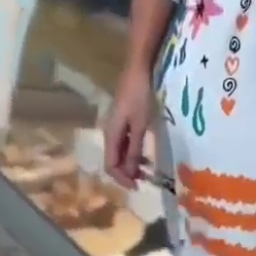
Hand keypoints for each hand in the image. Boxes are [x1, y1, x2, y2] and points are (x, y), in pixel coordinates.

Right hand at [104, 65, 154, 189]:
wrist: (138, 69)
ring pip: (119, 151)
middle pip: (113, 159)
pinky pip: (124, 141)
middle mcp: (109, 131)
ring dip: (130, 162)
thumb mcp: (141, 124)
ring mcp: (116, 124)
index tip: (138, 187)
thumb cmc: (140, 96)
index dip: (122, 178)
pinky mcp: (123, 118)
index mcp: (110, 134)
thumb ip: (135, 148)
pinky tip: (144, 152)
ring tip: (146, 169)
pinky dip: (133, 151)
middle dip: (126, 172)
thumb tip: (130, 173)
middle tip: (144, 180)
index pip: (110, 165)